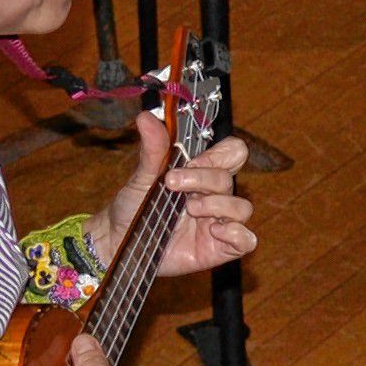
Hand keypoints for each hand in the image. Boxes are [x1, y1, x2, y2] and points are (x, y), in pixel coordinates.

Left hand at [96, 111, 256, 277]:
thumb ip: (153, 150)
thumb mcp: (142, 177)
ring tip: (190, 210)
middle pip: (229, 179)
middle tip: (172, 185)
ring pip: (243, 208)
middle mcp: (214, 196)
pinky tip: (213, 231)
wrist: (119, 242)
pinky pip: (246, 240)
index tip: (190, 162)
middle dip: (202, 179)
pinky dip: (236, 233)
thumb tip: (146, 117)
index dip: (217, 155)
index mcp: (201, 174)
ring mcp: (218, 222)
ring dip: (217, 205)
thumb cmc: (133, 208)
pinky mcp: (219, 249)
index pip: (232, 153)